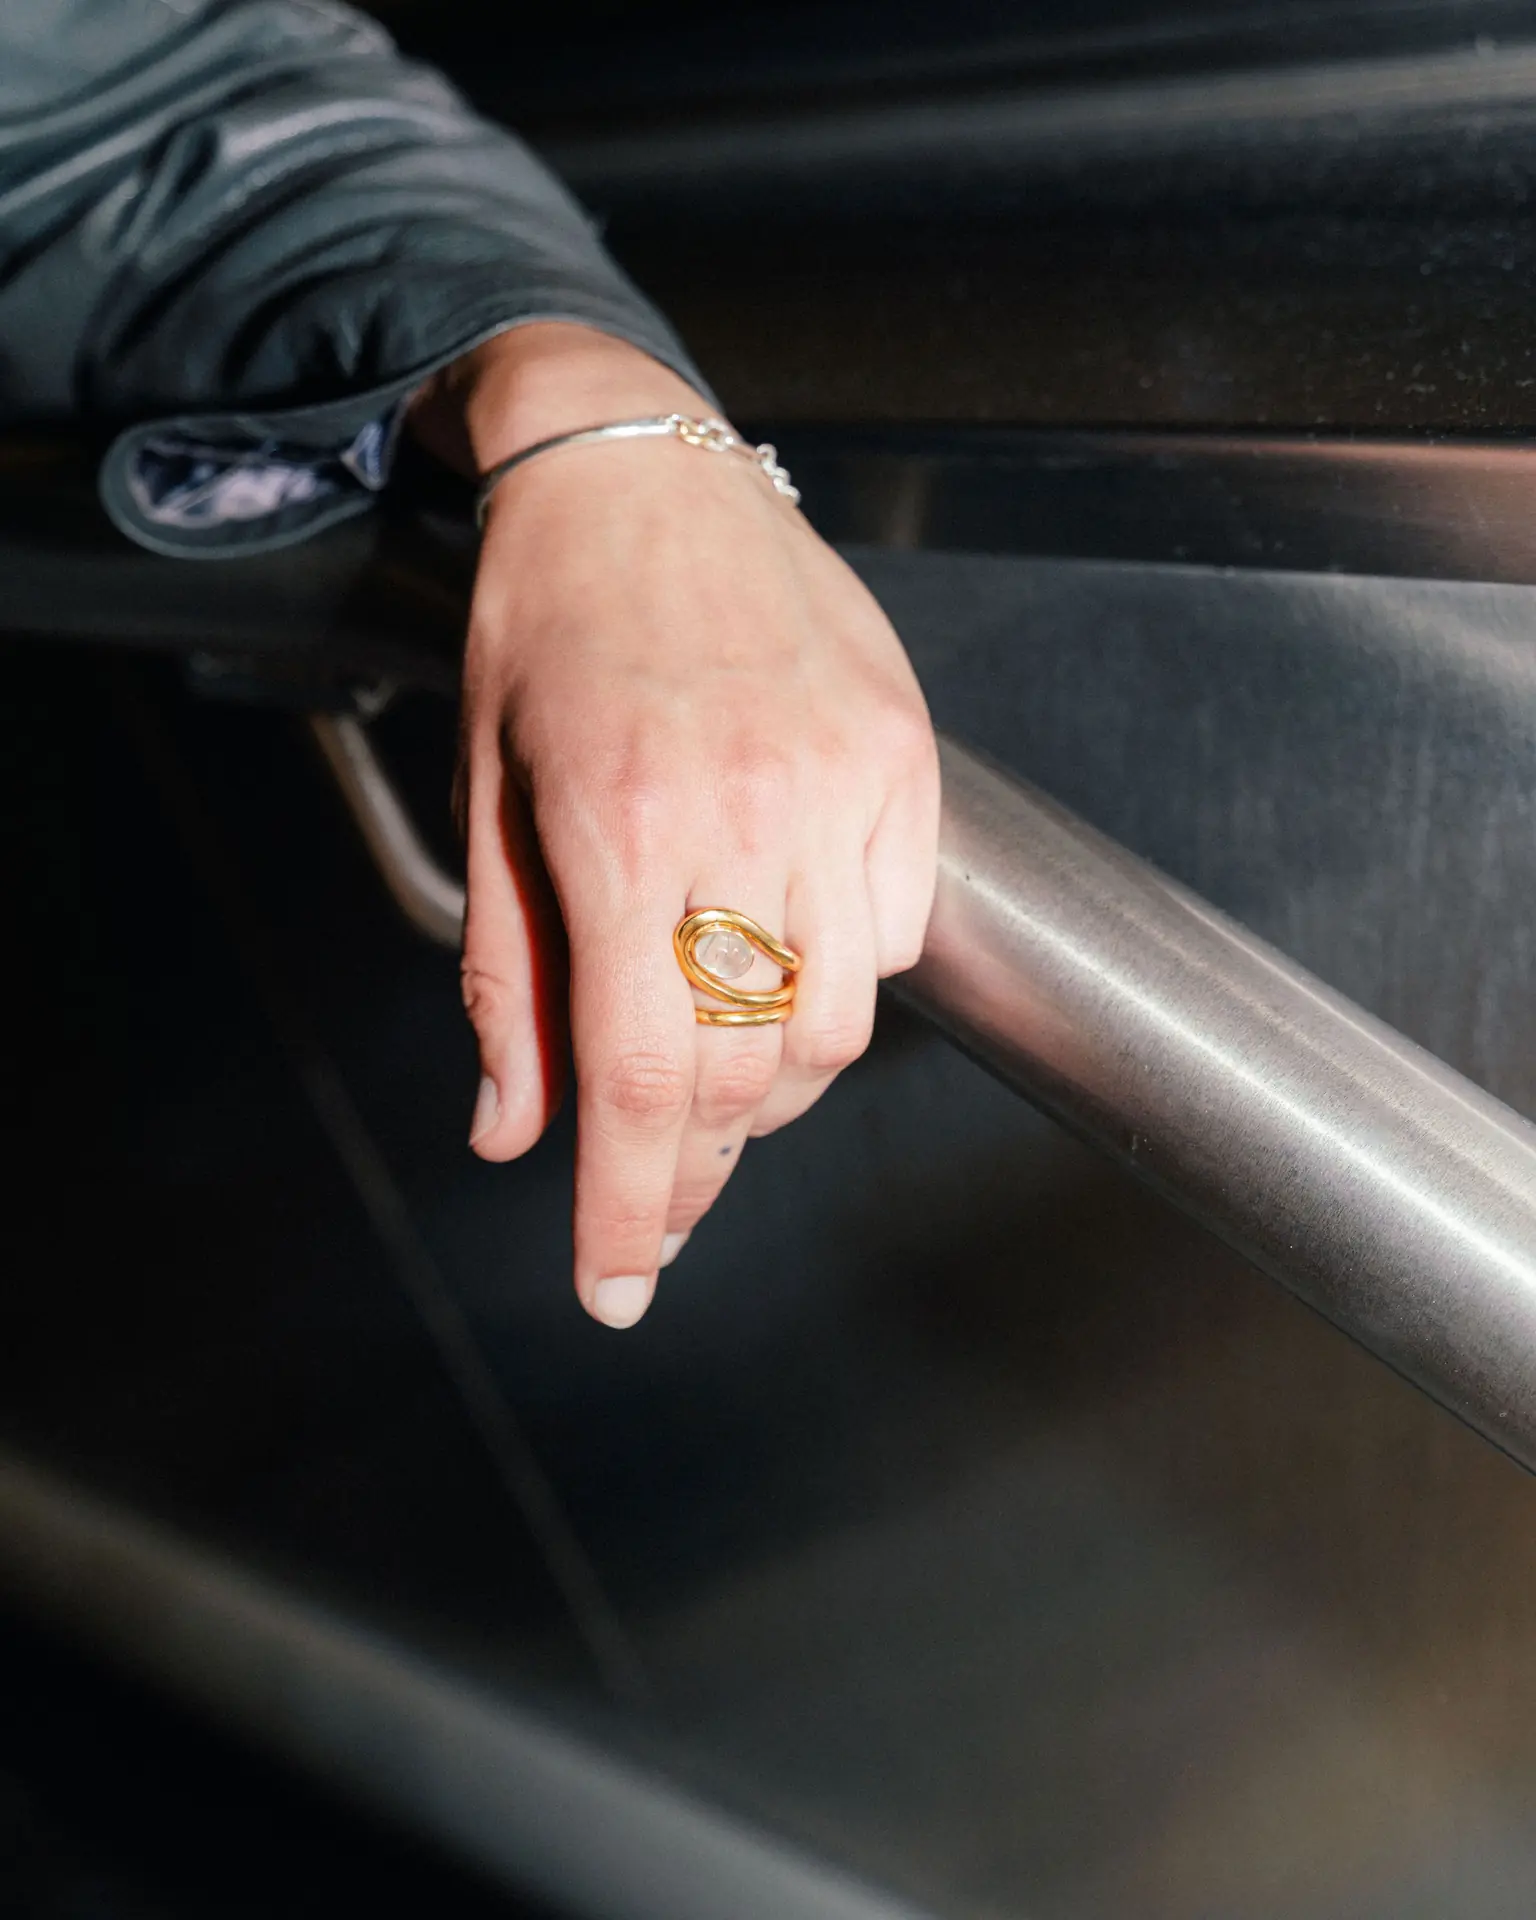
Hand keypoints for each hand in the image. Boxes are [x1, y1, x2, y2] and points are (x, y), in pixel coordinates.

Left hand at [411, 324, 938, 1326]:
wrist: (636, 468)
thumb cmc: (544, 625)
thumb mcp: (490, 798)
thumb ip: (507, 977)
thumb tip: (513, 1131)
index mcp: (620, 826)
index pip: (643, 1077)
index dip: (630, 1206)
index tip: (616, 1285)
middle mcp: (747, 811)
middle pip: (752, 1072)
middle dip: (701, 1169)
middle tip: (661, 1204)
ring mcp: (843, 783)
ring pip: (839, 1022)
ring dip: (776, 1091)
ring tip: (721, 1093)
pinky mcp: (903, 757)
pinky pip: (894, 933)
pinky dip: (838, 984)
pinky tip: (782, 963)